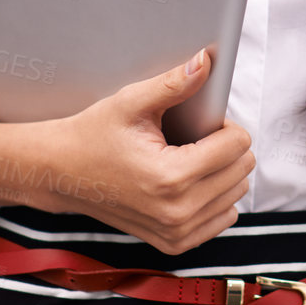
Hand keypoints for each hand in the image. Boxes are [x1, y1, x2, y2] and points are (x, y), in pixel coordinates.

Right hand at [35, 48, 254, 254]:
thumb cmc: (95, 135)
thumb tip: (206, 61)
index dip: (224, 125)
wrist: (63, 174)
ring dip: (222, 172)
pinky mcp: (174, 243)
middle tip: (191, 139)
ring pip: (236, 193)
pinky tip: (190, 182)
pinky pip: (223, 218)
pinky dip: (216, 197)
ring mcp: (176, 233)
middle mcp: (177, 211)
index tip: (200, 122)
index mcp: (171, 177)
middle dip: (225, 147)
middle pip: (241, 170)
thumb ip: (174, 83)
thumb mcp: (132, 102)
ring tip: (187, 159)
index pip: (238, 145)